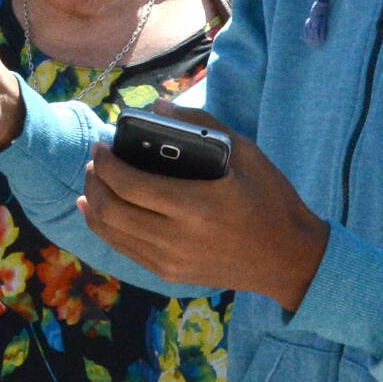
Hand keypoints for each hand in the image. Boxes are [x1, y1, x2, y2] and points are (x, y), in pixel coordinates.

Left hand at [78, 104, 330, 310]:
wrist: (289, 259)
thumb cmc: (270, 200)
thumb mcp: (246, 153)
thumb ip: (201, 125)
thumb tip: (156, 108)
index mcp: (195, 205)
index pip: (130, 184)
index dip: (106, 163)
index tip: (101, 145)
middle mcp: (176, 238)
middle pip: (111, 210)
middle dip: (94, 181)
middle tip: (94, 161)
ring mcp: (170, 261)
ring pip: (110, 233)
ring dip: (94, 204)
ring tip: (93, 182)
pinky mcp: (169, 274)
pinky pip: (124, 250)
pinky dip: (104, 228)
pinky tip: (98, 211)